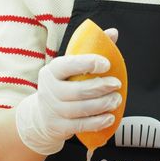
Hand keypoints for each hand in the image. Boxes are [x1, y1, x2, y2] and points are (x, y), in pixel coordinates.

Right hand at [16, 29, 121, 154]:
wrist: (43, 116)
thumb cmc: (63, 86)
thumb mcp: (71, 67)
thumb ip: (91, 50)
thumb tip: (113, 33)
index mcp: (52, 71)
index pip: (68, 65)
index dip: (88, 64)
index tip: (106, 64)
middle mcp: (50, 91)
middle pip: (78, 90)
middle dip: (101, 87)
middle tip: (117, 84)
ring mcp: (54, 111)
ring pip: (82, 109)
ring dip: (103, 105)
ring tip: (116, 100)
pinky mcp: (60, 127)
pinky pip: (82, 125)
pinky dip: (98, 122)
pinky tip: (110, 117)